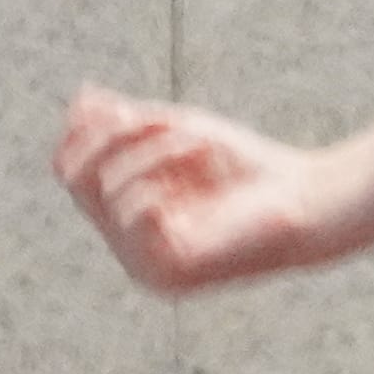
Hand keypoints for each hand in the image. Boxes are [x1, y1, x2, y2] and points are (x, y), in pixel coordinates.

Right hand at [54, 88, 353, 295]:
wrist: (303, 199)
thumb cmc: (246, 169)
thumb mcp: (178, 134)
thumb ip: (128, 121)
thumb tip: (80, 98)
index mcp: (124, 215)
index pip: (69, 172)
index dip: (80, 132)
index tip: (117, 104)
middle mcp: (125, 246)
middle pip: (75, 180)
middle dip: (112, 136)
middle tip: (157, 117)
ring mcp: (143, 266)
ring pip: (106, 189)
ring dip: (153, 151)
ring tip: (198, 141)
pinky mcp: (166, 275)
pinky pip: (132, 215)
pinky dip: (163, 176)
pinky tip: (197, 168)